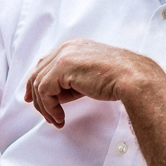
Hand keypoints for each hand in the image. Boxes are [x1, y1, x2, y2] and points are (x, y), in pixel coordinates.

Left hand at [23, 38, 164, 127]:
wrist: (132, 77)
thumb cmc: (117, 79)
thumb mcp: (88, 77)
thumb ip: (70, 81)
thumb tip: (53, 96)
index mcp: (73, 46)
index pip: (45, 63)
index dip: (36, 82)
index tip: (33, 98)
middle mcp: (66, 47)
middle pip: (37, 73)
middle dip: (36, 97)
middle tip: (45, 115)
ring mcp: (63, 55)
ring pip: (38, 84)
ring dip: (45, 107)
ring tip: (56, 120)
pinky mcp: (62, 67)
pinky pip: (44, 91)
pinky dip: (49, 108)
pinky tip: (60, 117)